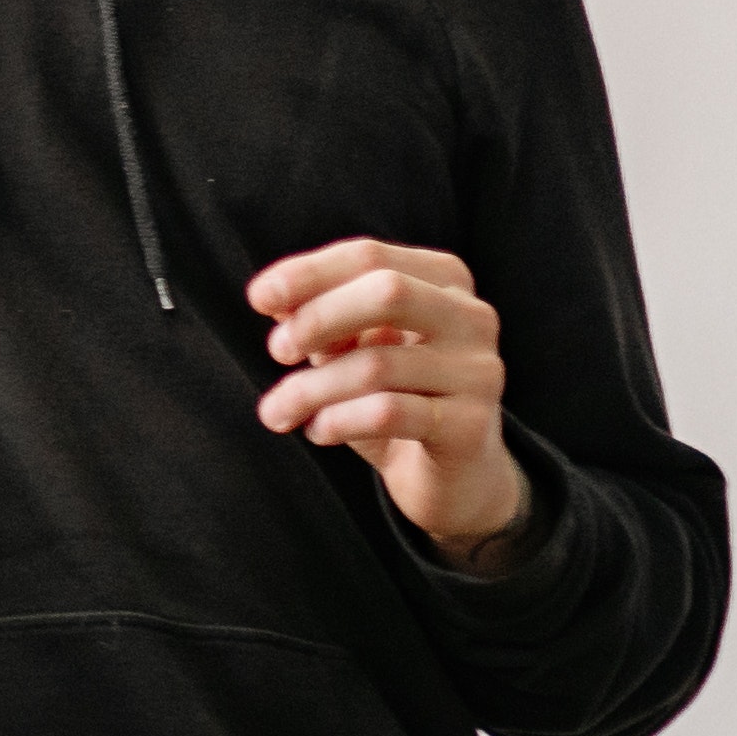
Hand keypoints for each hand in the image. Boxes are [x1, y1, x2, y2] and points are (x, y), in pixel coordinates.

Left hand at [244, 238, 525, 560]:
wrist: (452, 479)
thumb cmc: (394, 399)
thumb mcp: (352, 352)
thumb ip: (320, 319)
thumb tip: (273, 298)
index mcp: (444, 281)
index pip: (370, 255)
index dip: (308, 273)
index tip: (258, 298)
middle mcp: (472, 318)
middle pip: (388, 292)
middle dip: (318, 317)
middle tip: (277, 351)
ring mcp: (478, 372)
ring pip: (378, 364)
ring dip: (310, 388)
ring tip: (277, 410)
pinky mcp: (470, 426)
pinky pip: (388, 413)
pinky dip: (337, 420)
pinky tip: (317, 430)